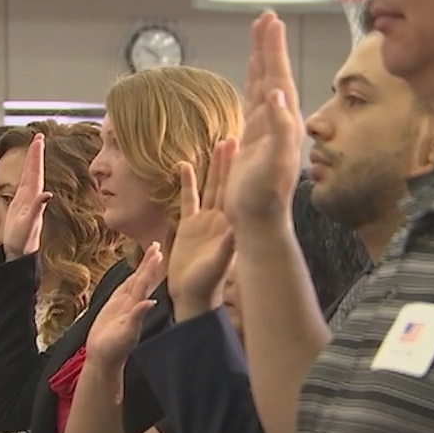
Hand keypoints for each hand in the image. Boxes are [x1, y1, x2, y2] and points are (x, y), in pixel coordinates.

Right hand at [2, 133, 53, 261]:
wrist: (20, 254)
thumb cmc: (23, 242)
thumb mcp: (29, 225)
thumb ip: (37, 209)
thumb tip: (47, 194)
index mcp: (33, 198)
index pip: (35, 172)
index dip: (36, 155)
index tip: (38, 139)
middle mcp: (32, 197)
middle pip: (33, 170)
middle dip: (35, 153)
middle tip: (38, 136)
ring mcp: (27, 201)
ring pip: (29, 175)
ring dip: (31, 160)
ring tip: (34, 146)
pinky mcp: (20, 206)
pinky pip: (23, 184)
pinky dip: (24, 173)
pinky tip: (26, 169)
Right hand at [84, 242, 164, 369]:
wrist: (103, 358)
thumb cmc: (114, 350)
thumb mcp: (126, 334)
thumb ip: (137, 317)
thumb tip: (151, 301)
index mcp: (136, 308)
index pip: (145, 283)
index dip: (150, 267)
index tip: (157, 252)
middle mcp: (133, 304)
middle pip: (142, 278)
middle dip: (149, 262)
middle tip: (157, 245)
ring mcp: (124, 305)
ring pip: (134, 282)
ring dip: (142, 267)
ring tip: (150, 252)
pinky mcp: (114, 307)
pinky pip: (124, 289)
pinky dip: (131, 279)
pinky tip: (136, 272)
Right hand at [167, 140, 237, 321]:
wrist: (193, 296)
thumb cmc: (209, 283)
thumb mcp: (220, 262)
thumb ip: (227, 245)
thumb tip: (237, 228)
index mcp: (230, 223)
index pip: (237, 190)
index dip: (241, 170)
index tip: (247, 149)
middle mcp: (220, 218)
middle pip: (225, 182)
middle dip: (229, 161)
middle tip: (234, 135)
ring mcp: (204, 220)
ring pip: (209, 186)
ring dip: (214, 167)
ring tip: (219, 143)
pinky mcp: (189, 226)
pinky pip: (188, 199)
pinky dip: (188, 183)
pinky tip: (186, 166)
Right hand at [224, 12, 304, 225]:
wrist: (259, 223)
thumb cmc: (266, 197)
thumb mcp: (275, 163)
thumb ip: (278, 129)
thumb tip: (276, 95)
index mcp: (283, 122)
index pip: (277, 77)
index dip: (272, 50)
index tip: (269, 22)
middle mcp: (276, 123)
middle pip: (271, 75)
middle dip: (268, 47)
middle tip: (265, 18)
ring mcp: (264, 132)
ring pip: (262, 87)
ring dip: (260, 62)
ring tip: (259, 39)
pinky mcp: (252, 143)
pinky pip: (252, 104)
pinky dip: (252, 86)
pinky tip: (251, 82)